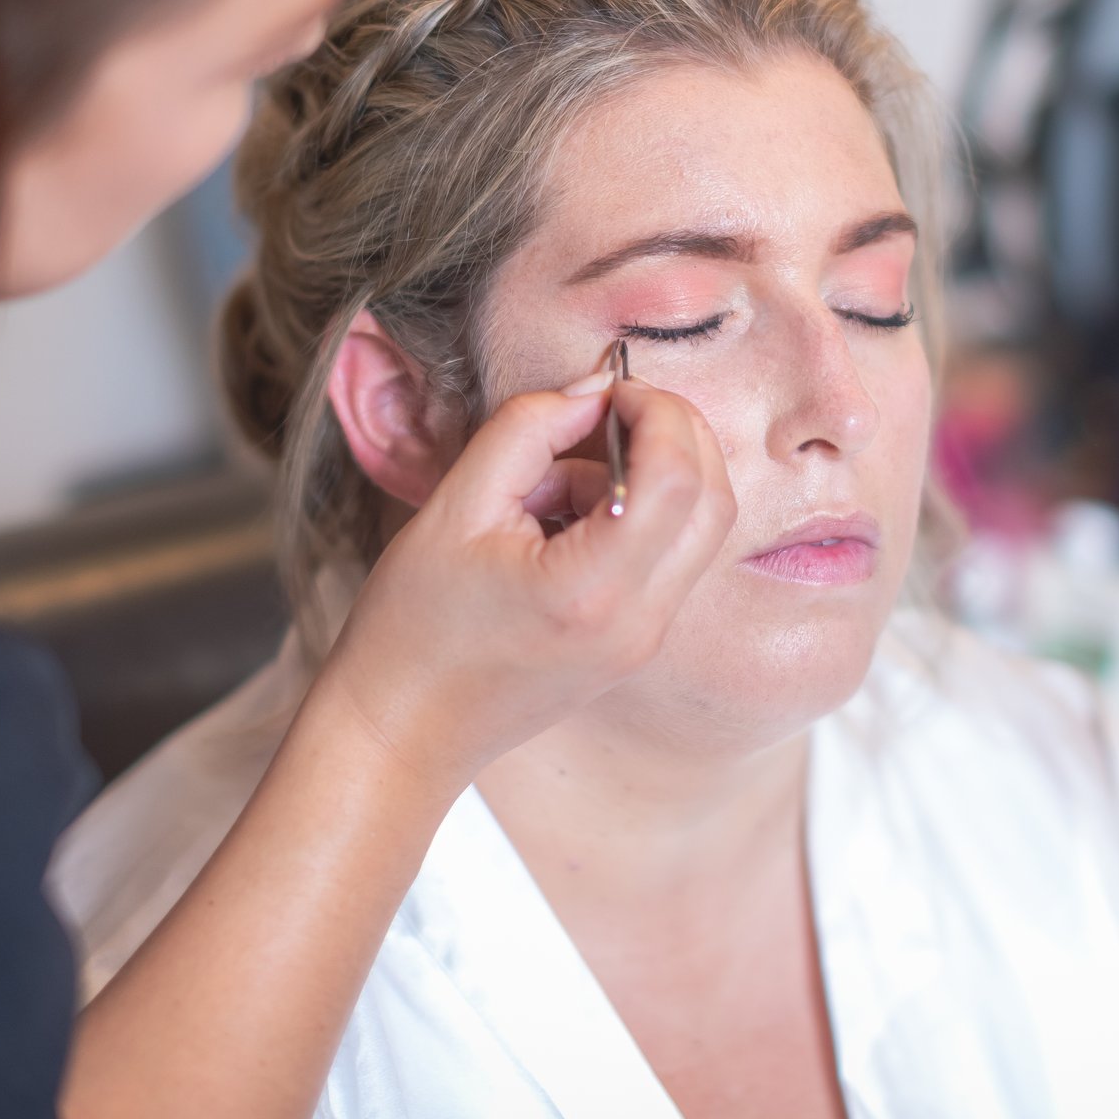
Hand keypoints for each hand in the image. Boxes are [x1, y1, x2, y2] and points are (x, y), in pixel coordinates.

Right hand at [308, 373, 735, 794]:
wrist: (405, 730)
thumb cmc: (411, 627)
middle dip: (675, 432)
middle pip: (713, 498)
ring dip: (654, 474)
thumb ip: (528, 429)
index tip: (610, 388)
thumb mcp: (454, 504)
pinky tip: (563, 519)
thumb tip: (595, 388)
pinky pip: (671, 556)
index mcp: (591, 589)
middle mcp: (638, 622)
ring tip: (559, 482)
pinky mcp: (640, 643)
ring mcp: (646, 639)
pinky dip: (639, 514)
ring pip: (702, 526)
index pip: (677, 475)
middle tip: (609, 409)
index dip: (657, 410)